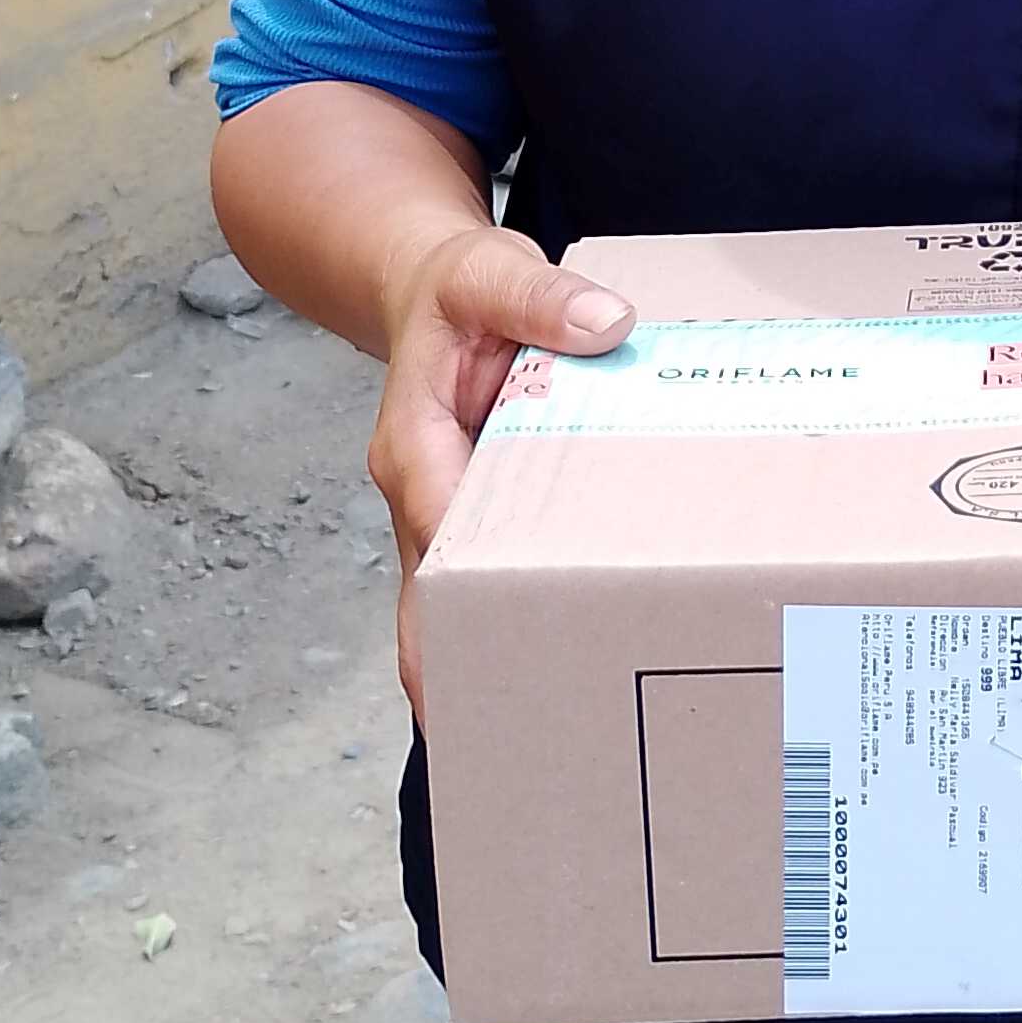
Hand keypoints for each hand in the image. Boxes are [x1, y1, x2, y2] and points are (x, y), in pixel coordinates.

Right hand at [369, 227, 631, 716]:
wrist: (429, 289)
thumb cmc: (456, 288)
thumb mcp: (492, 271)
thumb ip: (541, 295)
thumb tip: (605, 322)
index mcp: (416, 444)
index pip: (437, 533)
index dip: (459, 602)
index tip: (476, 669)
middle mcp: (421, 493)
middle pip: (432, 603)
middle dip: (459, 674)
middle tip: (512, 752)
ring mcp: (443, 514)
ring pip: (453, 607)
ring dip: (483, 664)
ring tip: (539, 742)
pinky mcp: (473, 518)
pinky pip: (484, 581)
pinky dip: (508, 625)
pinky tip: (556, 672)